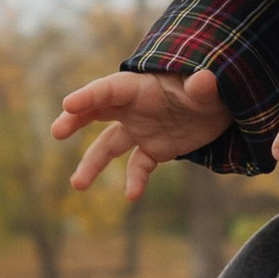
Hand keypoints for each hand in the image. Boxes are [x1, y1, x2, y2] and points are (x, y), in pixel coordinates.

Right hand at [52, 67, 231, 198]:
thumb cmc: (210, 90)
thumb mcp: (208, 88)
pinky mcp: (153, 149)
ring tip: (77, 185)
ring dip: (92, 164)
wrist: (221, 108)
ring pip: (108, 145)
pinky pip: (138, 166)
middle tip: (57, 132)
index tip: (68, 105)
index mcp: (141, 87)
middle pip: (97, 111)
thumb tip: (204, 81)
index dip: (89, 96)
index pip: (110, 89)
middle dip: (75, 119)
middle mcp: (134, 107)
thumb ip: (202, 87)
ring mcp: (140, 129)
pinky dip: (135, 180)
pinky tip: (132, 196)